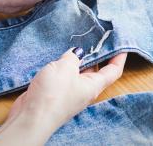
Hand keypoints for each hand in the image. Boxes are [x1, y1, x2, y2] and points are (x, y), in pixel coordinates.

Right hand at [0, 49, 126, 145]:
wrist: (31, 116)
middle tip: (95, 36)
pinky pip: (64, 75)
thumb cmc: (53, 94)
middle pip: (96, 70)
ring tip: (76, 40)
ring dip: (77, 58)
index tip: (121, 44)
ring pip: (78, 71)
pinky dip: (64, 65)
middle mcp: (84, 89)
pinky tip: (58, 55)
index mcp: (93, 85)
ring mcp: (70, 91)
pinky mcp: (56, 92)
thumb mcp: (66, 68)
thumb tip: (77, 52)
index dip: (119, 57)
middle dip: (96, 54)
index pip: (113, 71)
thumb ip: (72, 57)